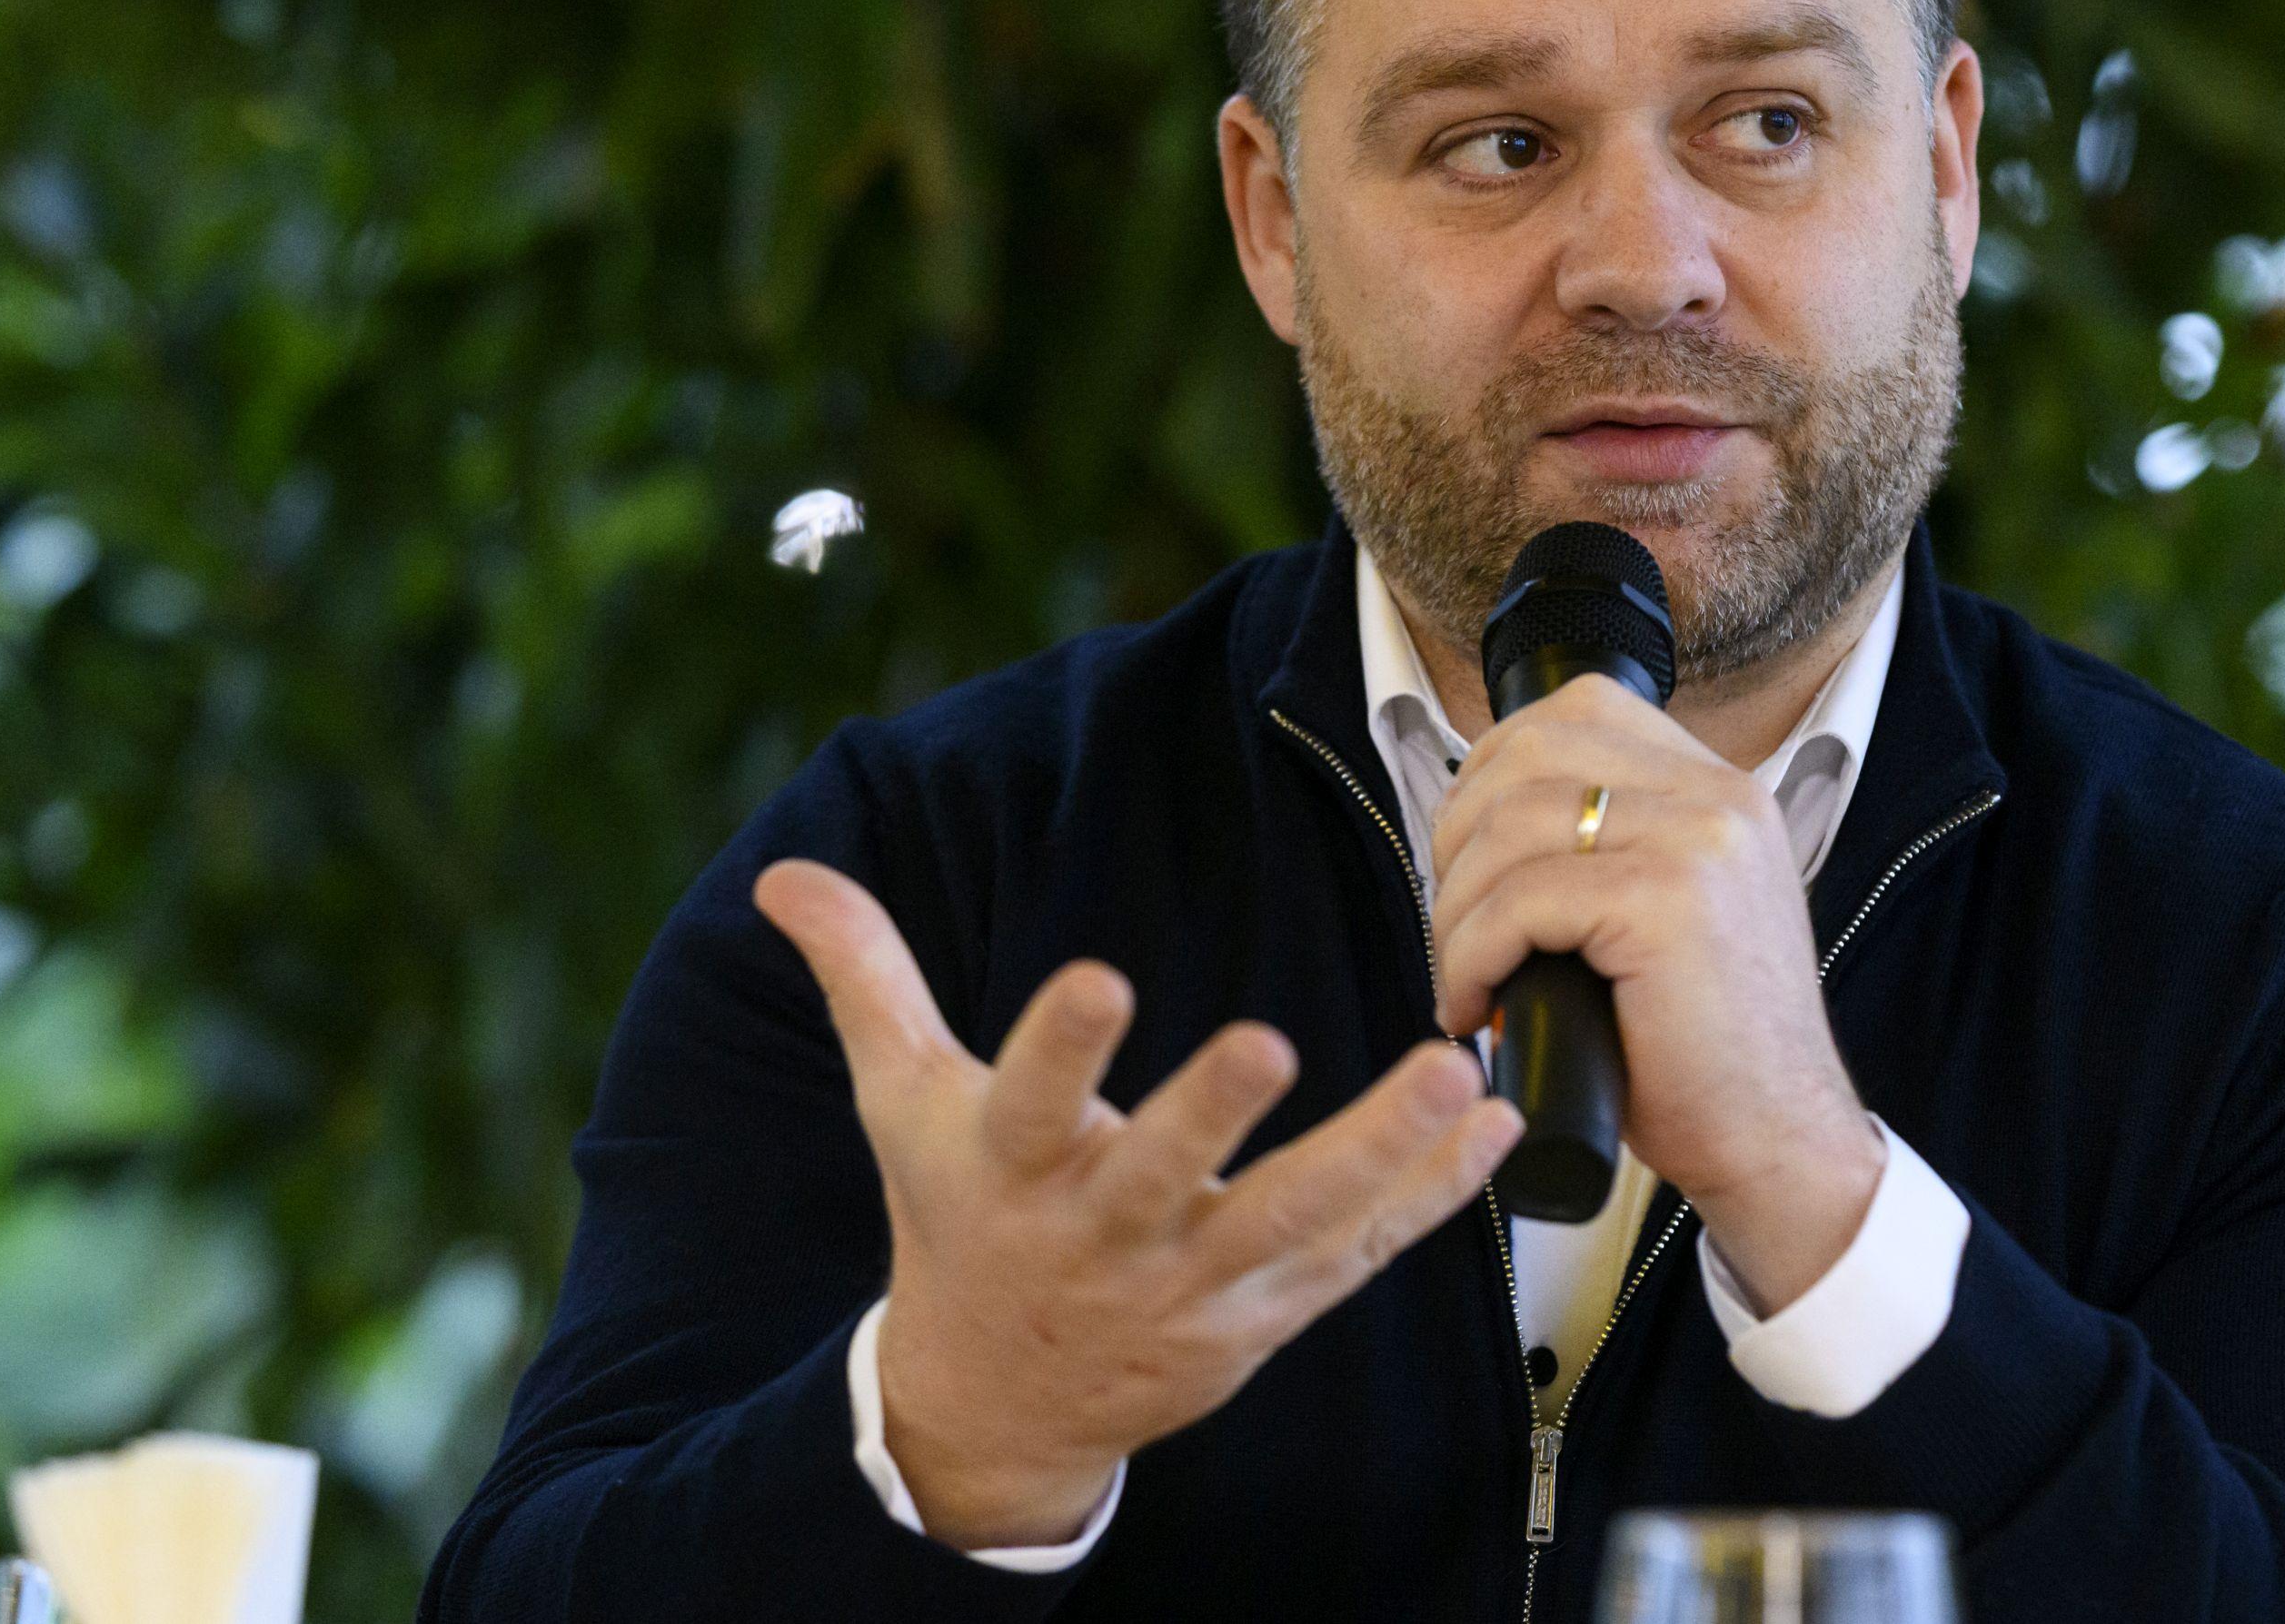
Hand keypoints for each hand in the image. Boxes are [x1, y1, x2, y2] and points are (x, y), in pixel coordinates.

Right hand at [753, 859, 1522, 1549]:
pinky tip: (1500, 1128)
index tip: (1096, 979)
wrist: (995, 1407)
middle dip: (1208, 1115)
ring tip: (1454, 1079)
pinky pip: (1361, 1256)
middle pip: (1161, 1174)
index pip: (1028, 1100)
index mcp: (1012, 1171)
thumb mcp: (903, 1103)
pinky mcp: (1269, 1317)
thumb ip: (868, 979)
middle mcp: (1104, 1234)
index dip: (1059, 1045)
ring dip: (1380, 1153)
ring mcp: (1195, 1286)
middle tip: (1263, 1042)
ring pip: (1295, 1222)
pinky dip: (1433, 1198)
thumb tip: (784, 876)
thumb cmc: (961, 1220)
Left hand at [1426, 676, 1883, 1312]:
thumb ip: (1613, 851)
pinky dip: (1472, 953)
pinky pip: (1520, 899)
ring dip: (1456, 904)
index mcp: (1722, 790)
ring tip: (1464, 973)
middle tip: (1455, 919)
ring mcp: (1701, 840)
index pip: (1580, 709)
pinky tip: (1476, 1004)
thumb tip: (1475, 824)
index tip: (1469, 850)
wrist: (1780, 1144)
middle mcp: (1721, 796)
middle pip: (1530, 749)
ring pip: (1511, 822)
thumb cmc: (1705, 1055)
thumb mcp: (1670, 917)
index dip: (1494, 769)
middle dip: (1459, 832)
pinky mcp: (1668, 900)